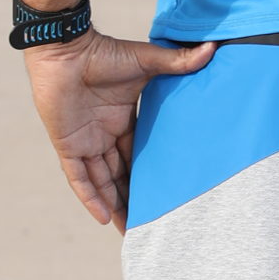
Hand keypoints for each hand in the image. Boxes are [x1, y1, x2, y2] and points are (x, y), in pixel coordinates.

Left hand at [24, 30, 214, 230]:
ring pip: (102, 182)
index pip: (138, 155)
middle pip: (122, 175)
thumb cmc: (103, 52)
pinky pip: (78, 178)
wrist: (66, 50)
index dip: (149, 174)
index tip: (164, 194)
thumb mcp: (146, 62)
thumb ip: (177, 62)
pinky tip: (104, 218)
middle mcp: (104, 135)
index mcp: (123, 120)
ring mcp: (85, 142)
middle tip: (150, 223)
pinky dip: (90, 197)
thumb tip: (212, 48)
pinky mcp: (67, 146)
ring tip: (130, 231)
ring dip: (115, 205)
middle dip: (134, 199)